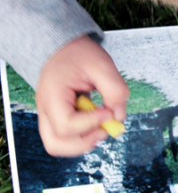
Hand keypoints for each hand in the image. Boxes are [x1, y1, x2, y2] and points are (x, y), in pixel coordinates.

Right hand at [36, 35, 128, 156]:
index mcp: (52, 95)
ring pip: (58, 145)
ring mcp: (48, 115)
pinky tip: (96, 120)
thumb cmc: (79, 54)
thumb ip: (115, 91)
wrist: (64, 47)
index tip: (109, 112)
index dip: (92, 123)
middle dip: (85, 141)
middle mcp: (45, 109)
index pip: (67, 124)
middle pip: (56, 144)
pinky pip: (65, 137)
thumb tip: (119, 116)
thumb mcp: (102, 65)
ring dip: (83, 142)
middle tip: (105, 127)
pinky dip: (82, 135)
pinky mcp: (56, 117)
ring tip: (101, 125)